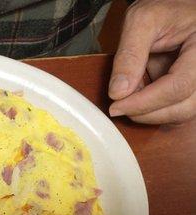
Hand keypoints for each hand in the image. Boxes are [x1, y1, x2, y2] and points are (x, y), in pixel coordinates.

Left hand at [108, 0, 195, 124]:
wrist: (178, 6)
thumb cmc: (167, 7)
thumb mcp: (142, 20)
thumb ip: (129, 54)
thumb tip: (118, 93)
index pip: (179, 87)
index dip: (145, 102)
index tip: (116, 106)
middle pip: (184, 108)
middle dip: (147, 112)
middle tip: (119, 106)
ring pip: (182, 113)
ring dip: (151, 113)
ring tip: (132, 93)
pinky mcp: (194, 89)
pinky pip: (179, 110)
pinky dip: (156, 110)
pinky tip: (141, 96)